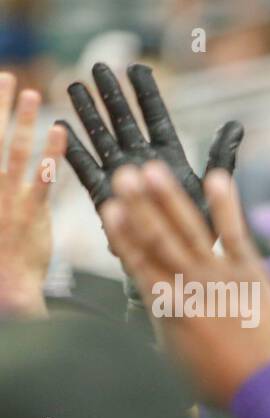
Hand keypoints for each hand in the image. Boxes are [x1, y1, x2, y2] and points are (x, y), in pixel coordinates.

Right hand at [0, 74, 65, 316]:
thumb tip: (8, 160)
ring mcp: (7, 197)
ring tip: (30, 93)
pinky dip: (51, 154)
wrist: (4, 286)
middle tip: (5, 76)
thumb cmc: (0, 251)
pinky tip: (60, 131)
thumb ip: (4, 181)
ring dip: (21, 120)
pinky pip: (43, 177)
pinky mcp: (32, 212)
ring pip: (13, 150)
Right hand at [58, 62, 241, 230]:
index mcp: (169, 157)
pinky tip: (62, 129)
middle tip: (98, 66)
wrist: (181, 262)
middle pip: (124, 122)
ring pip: (103, 138)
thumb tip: (236, 124)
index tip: (136, 68)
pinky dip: (74, 151)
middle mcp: (143, 162)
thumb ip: (222, 156)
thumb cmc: (201, 228)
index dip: (146, 94)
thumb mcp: (213, 188)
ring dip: (89, 114)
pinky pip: (86, 169)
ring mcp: (122, 176)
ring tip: (75, 87)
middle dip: (112, 96)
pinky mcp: (105, 195)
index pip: (156, 117)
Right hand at [101, 161, 269, 403]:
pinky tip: (216, 177)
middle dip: (139, 205)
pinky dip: (226, 206)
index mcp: (167, 308)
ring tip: (153, 170)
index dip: (122, 233)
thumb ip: (164, 324)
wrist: (267, 388)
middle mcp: (190, 286)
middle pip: (158, 239)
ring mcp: (222, 277)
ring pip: (190, 230)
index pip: (138, 262)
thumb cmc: (221, 382)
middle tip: (124, 174)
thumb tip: (155, 303)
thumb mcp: (175, 357)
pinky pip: (236, 234)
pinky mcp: (252, 274)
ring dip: (170, 198)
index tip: (108, 206)